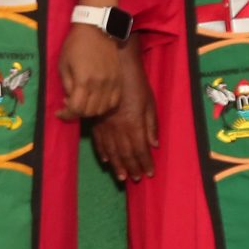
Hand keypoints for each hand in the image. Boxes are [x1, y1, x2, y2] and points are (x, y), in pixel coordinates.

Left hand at [57, 22, 122, 120]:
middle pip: (89, 112)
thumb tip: (69, 100)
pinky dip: (104, 106)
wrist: (97, 30)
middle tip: (70, 103)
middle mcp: (100, 85)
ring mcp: (112, 83)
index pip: (76, 108)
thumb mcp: (63, 64)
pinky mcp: (119, 81)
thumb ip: (67, 85)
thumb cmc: (75, 45)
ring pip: (102, 109)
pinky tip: (96, 100)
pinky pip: (114, 102)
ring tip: (82, 101)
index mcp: (84, 80)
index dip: (66, 114)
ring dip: (90, 111)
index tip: (59, 112)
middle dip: (77, 112)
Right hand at [88, 40, 157, 182]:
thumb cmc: (136, 84)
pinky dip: (102, 152)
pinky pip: (98, 140)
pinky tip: (106, 160)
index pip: (141, 149)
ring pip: (111, 150)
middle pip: (125, 153)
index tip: (149, 173)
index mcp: (134, 124)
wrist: (115, 68)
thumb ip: (151, 124)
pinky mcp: (95, 121)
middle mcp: (118, 128)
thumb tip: (154, 144)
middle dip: (132, 168)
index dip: (145, 163)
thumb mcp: (149, 103)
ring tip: (121, 176)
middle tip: (135, 179)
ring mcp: (105, 125)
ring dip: (117, 165)